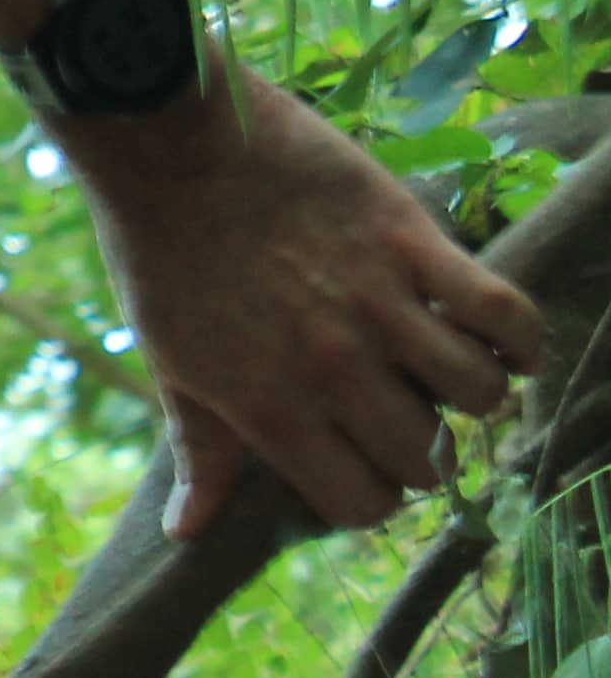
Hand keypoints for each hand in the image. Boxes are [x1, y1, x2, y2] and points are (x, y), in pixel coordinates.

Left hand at [66, 64, 544, 537]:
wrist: (166, 145)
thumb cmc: (160, 255)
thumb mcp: (169, 361)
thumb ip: (200, 449)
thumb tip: (188, 532)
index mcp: (271, 408)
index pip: (362, 504)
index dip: (366, 494)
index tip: (357, 463)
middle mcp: (334, 368)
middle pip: (425, 460)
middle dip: (417, 450)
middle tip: (398, 413)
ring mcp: (377, 304)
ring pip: (478, 394)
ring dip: (469, 391)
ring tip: (441, 368)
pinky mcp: (410, 242)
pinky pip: (502, 311)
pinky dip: (517, 335)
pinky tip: (497, 338)